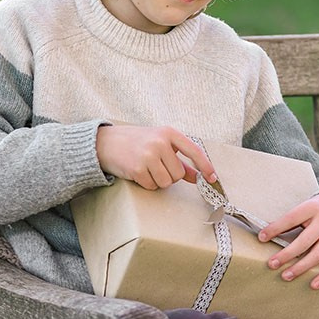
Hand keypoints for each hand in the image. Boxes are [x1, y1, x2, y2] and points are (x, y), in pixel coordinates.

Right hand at [95, 125, 216, 189]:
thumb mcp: (161, 145)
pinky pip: (152, 186)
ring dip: (158, 181)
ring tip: (147, 169)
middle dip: (170, 175)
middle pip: (179, 174)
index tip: (212, 177)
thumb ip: (180, 160)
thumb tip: (199, 176)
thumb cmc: (137, 143)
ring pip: (167, 182)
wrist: (106, 143)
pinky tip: (138, 172)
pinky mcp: (137, 168)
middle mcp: (160, 142)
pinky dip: (147, 183)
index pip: (194, 150)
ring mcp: (148, 155)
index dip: (205, 165)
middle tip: (156, 166)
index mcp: (169, 133)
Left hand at [259, 192, 318, 289]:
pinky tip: (313, 285)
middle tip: (271, 264)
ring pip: (317, 255)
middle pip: (304, 241)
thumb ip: (292, 220)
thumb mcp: (307, 206)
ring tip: (286, 276)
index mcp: (312, 208)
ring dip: (301, 267)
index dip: (276, 228)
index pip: (291, 218)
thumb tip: (267, 233)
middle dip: (287, 254)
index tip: (261, 237)